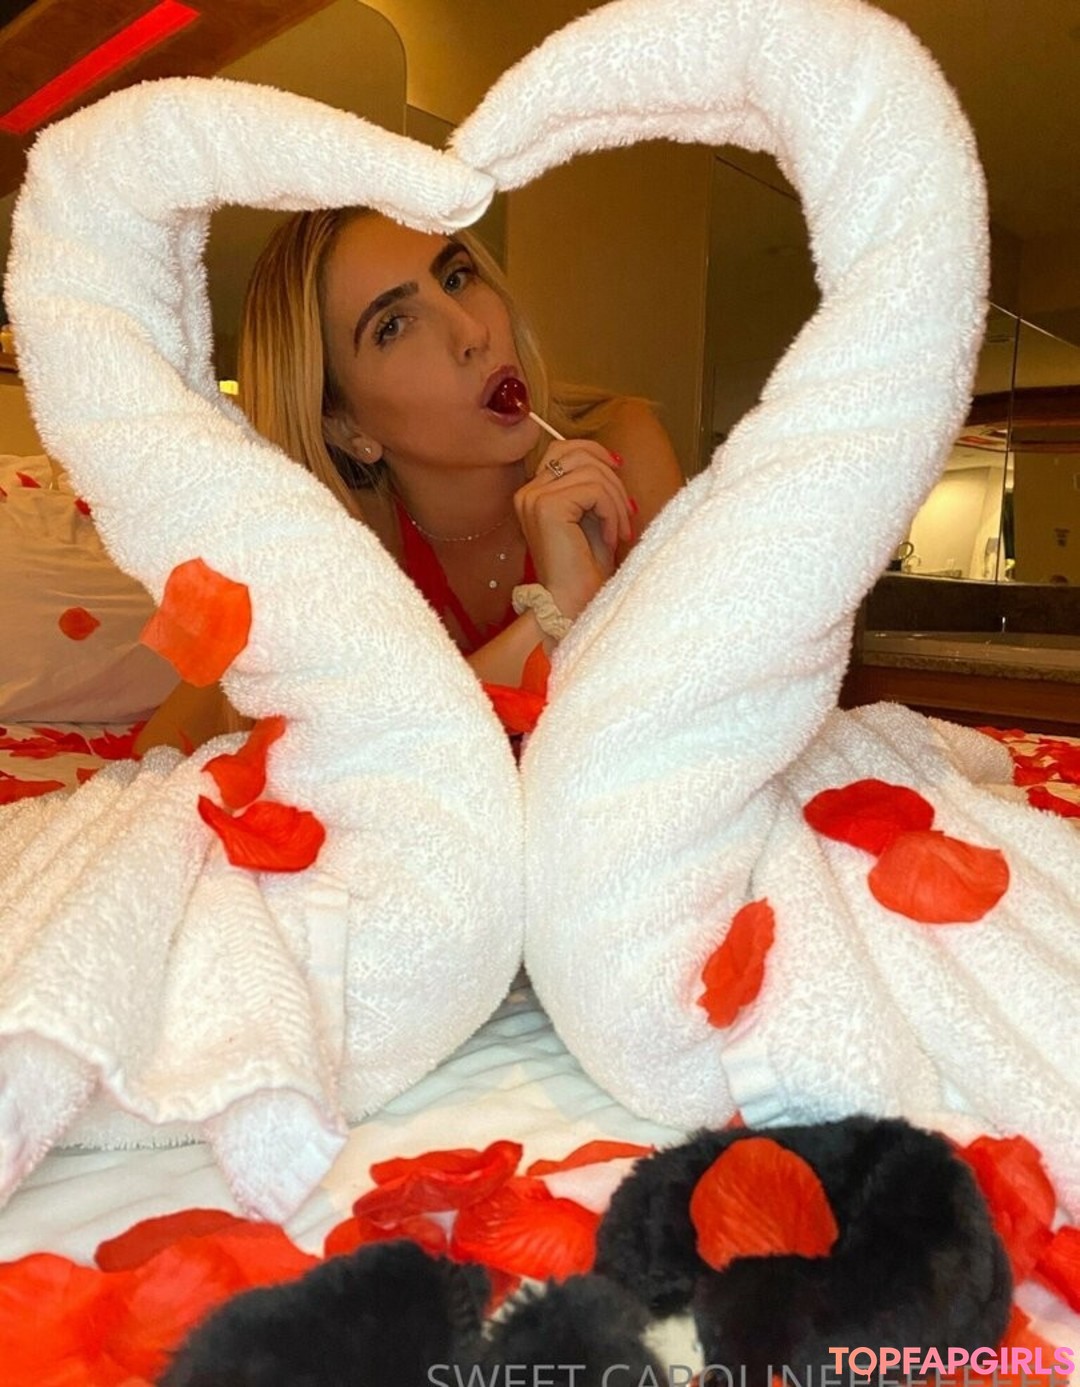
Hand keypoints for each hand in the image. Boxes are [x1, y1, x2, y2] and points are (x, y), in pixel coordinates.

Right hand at [513, 440, 631, 617]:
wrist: (574, 604)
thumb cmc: (585, 567)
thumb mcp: (591, 516)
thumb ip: (593, 485)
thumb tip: (613, 458)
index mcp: (533, 493)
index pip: (564, 449)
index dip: (596, 453)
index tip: (619, 470)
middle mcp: (528, 492)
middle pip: (579, 455)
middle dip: (613, 481)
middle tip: (627, 515)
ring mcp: (534, 498)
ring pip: (592, 473)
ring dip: (616, 502)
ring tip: (621, 532)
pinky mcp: (547, 507)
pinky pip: (594, 490)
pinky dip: (612, 513)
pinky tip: (612, 539)